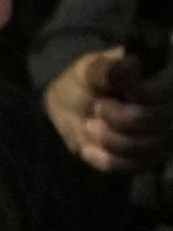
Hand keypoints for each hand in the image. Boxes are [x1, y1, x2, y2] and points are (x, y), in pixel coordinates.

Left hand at [46, 47, 172, 172]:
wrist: (69, 111)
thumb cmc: (84, 84)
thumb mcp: (87, 72)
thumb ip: (106, 70)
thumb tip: (132, 64)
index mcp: (162, 80)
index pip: (160, 93)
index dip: (135, 94)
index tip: (112, 90)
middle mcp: (171, 109)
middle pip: (149, 121)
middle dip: (114, 117)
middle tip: (96, 107)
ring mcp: (164, 136)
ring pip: (141, 147)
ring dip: (106, 138)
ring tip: (90, 125)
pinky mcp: (150, 159)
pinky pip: (129, 166)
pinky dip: (103, 157)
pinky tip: (89, 147)